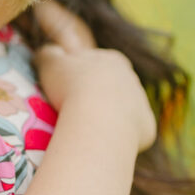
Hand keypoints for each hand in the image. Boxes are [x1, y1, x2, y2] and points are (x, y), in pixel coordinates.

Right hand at [32, 1, 155, 152]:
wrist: (98, 118)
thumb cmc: (72, 86)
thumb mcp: (50, 64)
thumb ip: (48, 54)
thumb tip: (47, 52)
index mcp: (112, 59)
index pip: (97, 64)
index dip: (81, 75)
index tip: (67, 88)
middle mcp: (131, 78)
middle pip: (113, 86)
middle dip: (97, 96)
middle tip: (76, 111)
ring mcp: (141, 103)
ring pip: (124, 110)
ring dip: (109, 117)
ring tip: (88, 129)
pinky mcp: (146, 127)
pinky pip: (131, 132)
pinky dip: (117, 136)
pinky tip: (102, 142)